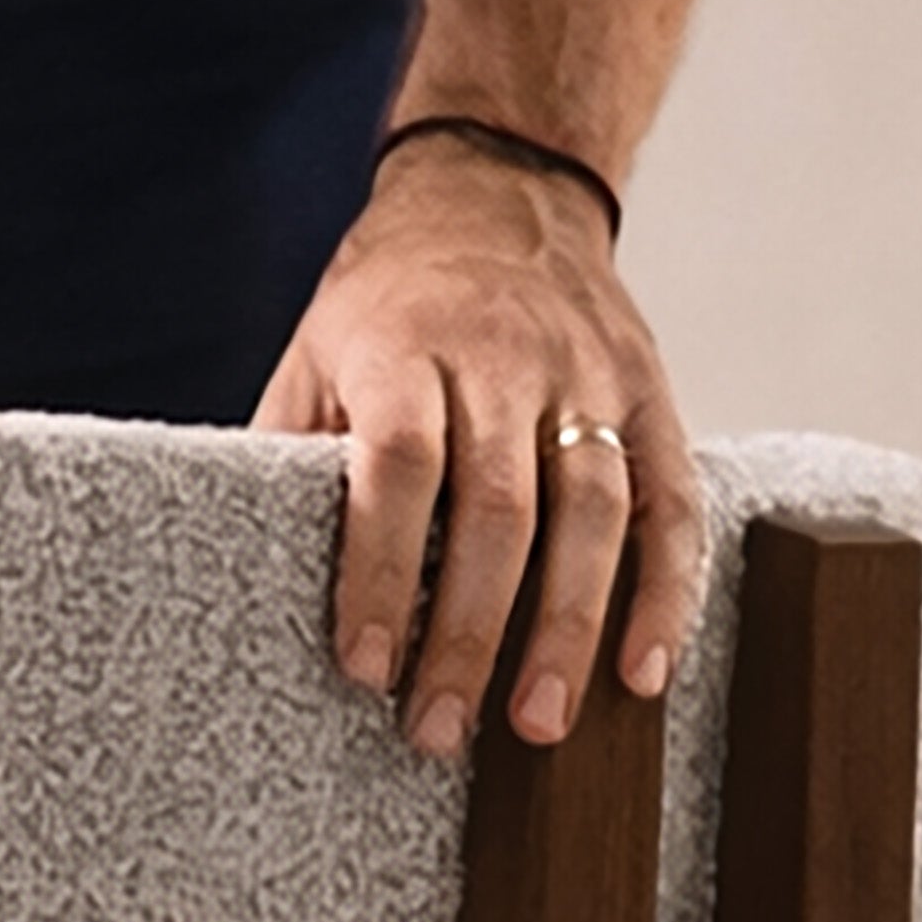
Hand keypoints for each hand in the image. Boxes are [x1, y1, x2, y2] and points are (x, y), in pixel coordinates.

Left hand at [253, 138, 705, 759]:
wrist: (498, 190)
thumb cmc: (384, 307)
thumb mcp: (314, 359)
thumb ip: (294, 461)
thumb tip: (251, 589)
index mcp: (407, 350)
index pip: (398, 468)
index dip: (381, 572)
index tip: (365, 667)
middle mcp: (509, 359)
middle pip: (500, 508)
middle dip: (472, 632)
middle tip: (441, 731)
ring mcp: (590, 376)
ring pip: (595, 510)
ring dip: (571, 628)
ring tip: (540, 725)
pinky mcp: (651, 393)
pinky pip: (671, 499)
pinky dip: (666, 589)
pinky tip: (643, 672)